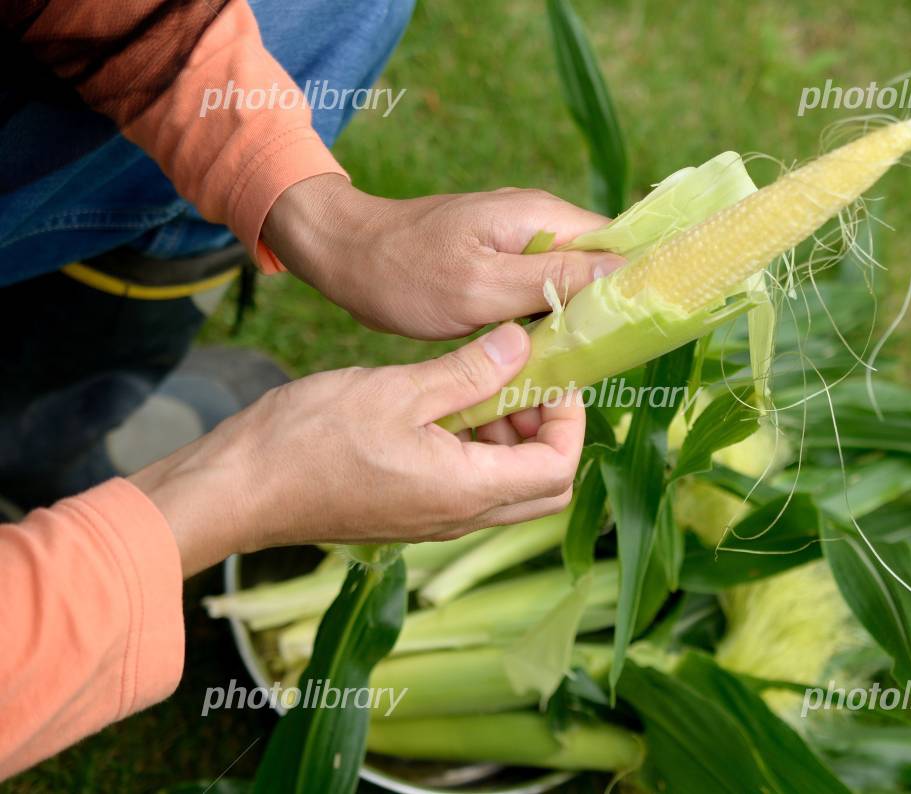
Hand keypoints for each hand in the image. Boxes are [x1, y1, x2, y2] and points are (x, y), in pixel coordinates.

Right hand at [129, 324, 583, 575]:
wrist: (238, 489)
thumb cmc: (309, 439)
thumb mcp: (398, 390)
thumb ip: (471, 371)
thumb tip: (524, 344)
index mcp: (466, 491)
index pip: (558, 469)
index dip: (568, 420)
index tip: (548, 375)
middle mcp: (459, 517)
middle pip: (543, 487)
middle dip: (547, 432)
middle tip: (521, 382)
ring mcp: (434, 520)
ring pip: (506, 488)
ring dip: (510, 439)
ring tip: (477, 385)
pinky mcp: (410, 513)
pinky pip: (467, 488)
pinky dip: (475, 449)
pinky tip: (444, 406)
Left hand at [261, 174, 623, 338]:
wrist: (344, 259)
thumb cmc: (403, 274)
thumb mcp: (479, 286)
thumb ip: (551, 281)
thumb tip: (622, 274)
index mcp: (540, 216)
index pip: (616, 245)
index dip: (634, 284)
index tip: (640, 331)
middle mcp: (538, 221)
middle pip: (598, 266)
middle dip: (604, 310)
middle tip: (600, 362)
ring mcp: (518, 241)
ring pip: (571, 284)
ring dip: (574, 320)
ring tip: (575, 365)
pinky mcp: (500, 262)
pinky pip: (541, 291)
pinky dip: (544, 321)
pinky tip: (542, 355)